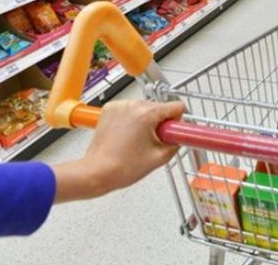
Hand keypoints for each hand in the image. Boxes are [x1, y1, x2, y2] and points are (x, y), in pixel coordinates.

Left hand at [52, 100, 184, 202]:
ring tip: (137, 141)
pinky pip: (130, 110)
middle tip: (153, 142)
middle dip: (160, 123)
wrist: (97, 172)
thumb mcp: (160, 157)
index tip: (173, 132)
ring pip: (144, 108)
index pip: (176, 106)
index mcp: (147, 114)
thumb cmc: (122, 167)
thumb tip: (181, 136)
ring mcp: (119, 106)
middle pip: (159, 107)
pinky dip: (132, 120)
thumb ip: (176, 142)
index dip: (178, 121)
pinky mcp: (110, 109)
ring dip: (146, 121)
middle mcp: (132, 105)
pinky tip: (128, 136)